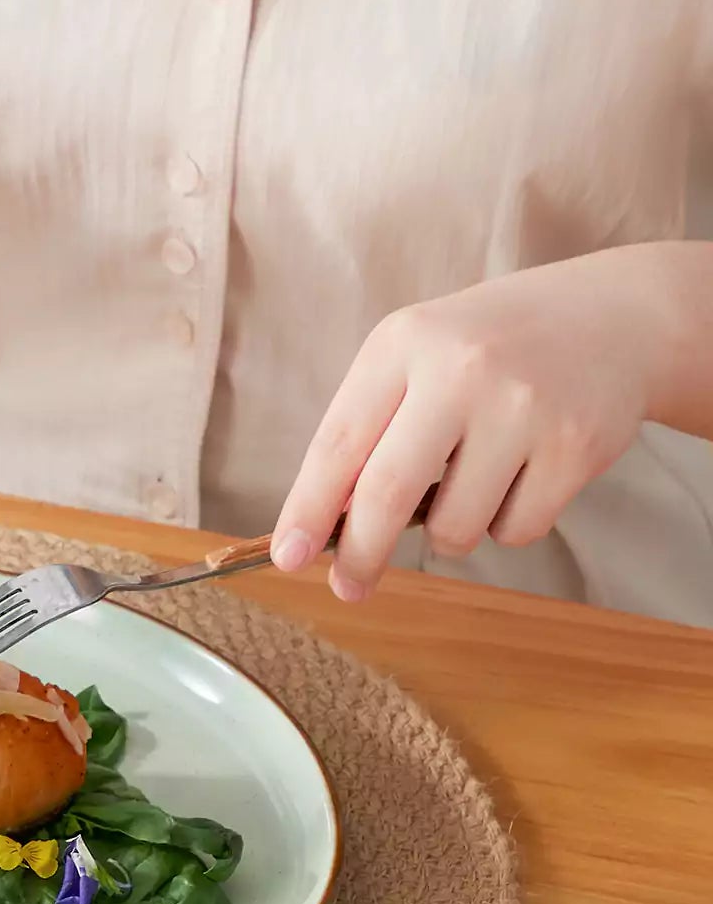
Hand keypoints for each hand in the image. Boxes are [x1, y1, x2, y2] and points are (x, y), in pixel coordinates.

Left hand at [272, 254, 665, 598]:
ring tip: (474, 480)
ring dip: (451, 532)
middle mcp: (462, 368)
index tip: (287, 558)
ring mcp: (524, 407)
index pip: (338, 444)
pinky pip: (515, 530)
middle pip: (387, 493)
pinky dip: (507, 522)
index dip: (307, 511)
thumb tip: (321, 528)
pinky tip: (525, 473)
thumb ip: (367, 430)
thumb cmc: (489, 351)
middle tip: (348, 586)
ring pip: (455, 528)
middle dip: (360, 555)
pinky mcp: (576, 445)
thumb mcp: (417, 359)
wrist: (616, 317)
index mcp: (404, 343)